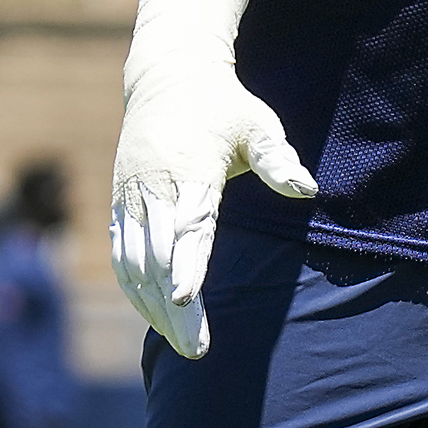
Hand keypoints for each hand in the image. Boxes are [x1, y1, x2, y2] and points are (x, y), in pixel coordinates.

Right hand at [109, 60, 312, 361]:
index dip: (185, 263)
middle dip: (173, 307)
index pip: (187, 223)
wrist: (168, 78)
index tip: (185, 300)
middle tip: (196, 349)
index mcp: (189, 166)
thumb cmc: (223, 107)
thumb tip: (307, 188)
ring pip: (133, 262)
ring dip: (152, 307)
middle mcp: (153, 185)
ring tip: (182, 344)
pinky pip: (121, 256)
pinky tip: (156, 318)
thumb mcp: (257, 125)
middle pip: (156, 256)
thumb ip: (278, 159)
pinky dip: (135, 290)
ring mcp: (131, 196)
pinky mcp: (119, 205)